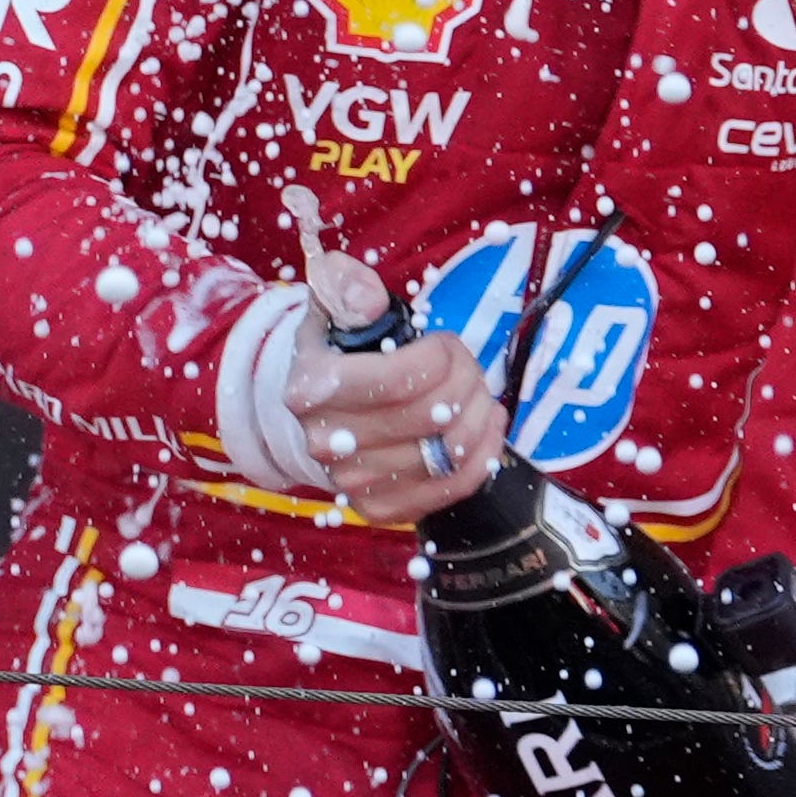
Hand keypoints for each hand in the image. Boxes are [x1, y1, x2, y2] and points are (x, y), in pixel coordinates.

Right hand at [281, 244, 507, 524]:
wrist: (320, 416)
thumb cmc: (337, 356)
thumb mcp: (334, 308)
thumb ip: (347, 287)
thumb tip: (369, 300)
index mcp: (310, 389)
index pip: (400, 378)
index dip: (441, 357)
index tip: (443, 344)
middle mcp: (326, 443)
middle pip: (433, 414)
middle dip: (467, 379)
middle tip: (466, 365)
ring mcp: (353, 483)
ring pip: (451, 450)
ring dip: (478, 412)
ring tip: (476, 392)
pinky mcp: (381, 509)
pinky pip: (456, 485)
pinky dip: (484, 452)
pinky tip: (483, 425)